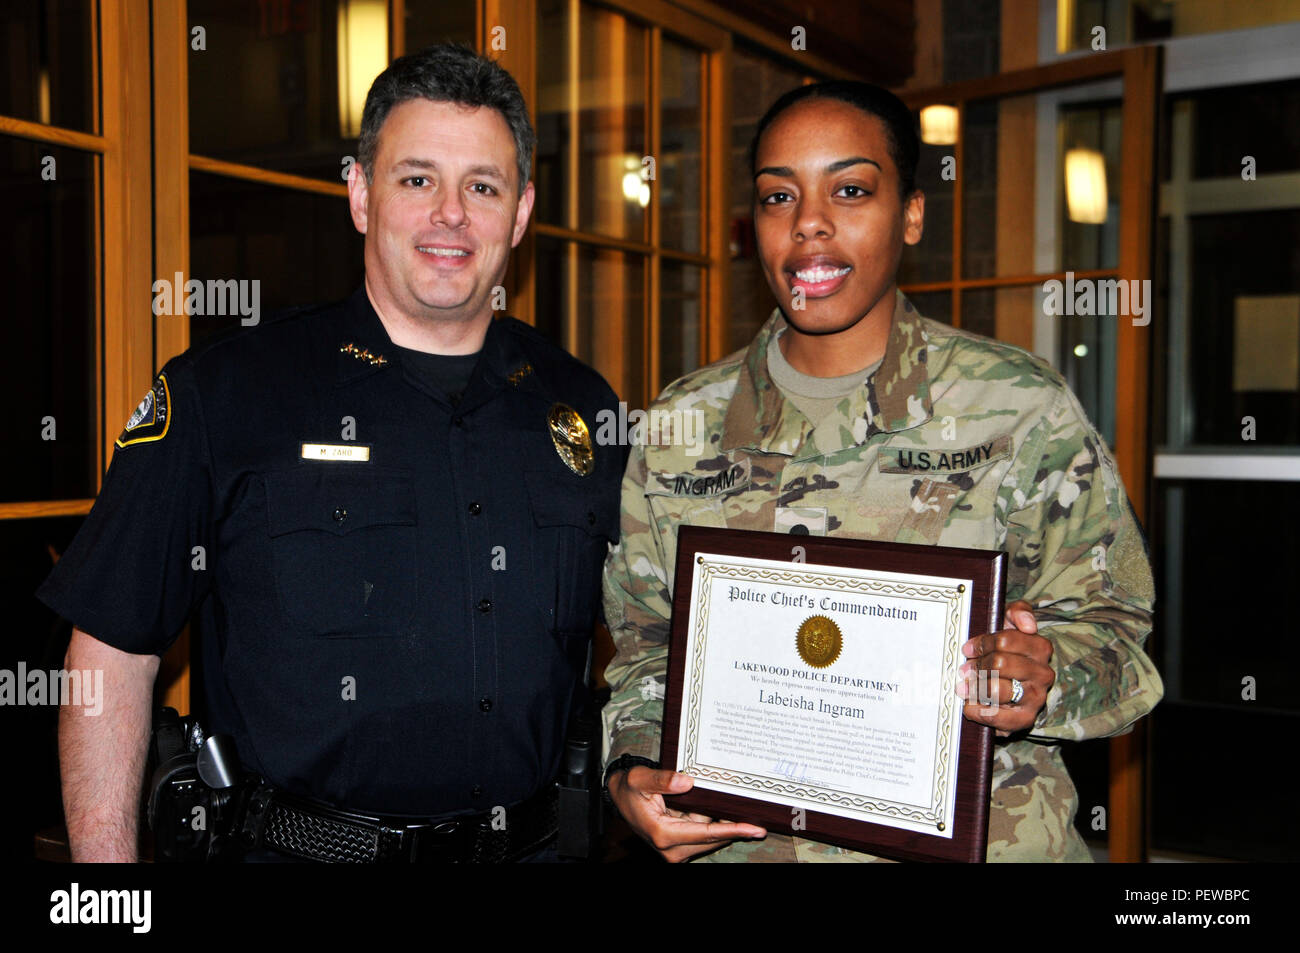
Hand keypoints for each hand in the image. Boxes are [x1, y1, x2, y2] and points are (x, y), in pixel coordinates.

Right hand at [608, 766, 765, 862]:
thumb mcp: (641, 778)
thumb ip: (663, 779)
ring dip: (716, 822)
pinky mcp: (679, 846)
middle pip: (712, 839)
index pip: (706, 834)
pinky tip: (711, 810)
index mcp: (663, 834)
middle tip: (751, 815)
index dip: (732, 830)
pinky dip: (711, 823)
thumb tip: (688, 782)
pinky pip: (704, 835)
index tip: (754, 829)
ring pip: (709, 837)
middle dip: (729, 826)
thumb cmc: (630, 788)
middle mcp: (670, 848)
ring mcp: (675, 850)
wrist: (620, 796)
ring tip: (714, 804)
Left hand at [956, 600, 1053, 736]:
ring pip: (998, 689)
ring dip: (975, 687)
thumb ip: (1019, 612)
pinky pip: (998, 716)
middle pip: (999, 663)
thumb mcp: (1011, 623)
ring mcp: (1036, 698)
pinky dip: (978, 711)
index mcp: (1040, 648)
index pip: (1005, 641)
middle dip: (977, 666)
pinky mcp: (1025, 719)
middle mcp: (1043, 674)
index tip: (967, 649)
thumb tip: (1028, 625)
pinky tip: (969, 706)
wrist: (1012, 686)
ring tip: (964, 687)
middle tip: (964, 670)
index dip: (981, 644)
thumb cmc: (1007, 652)